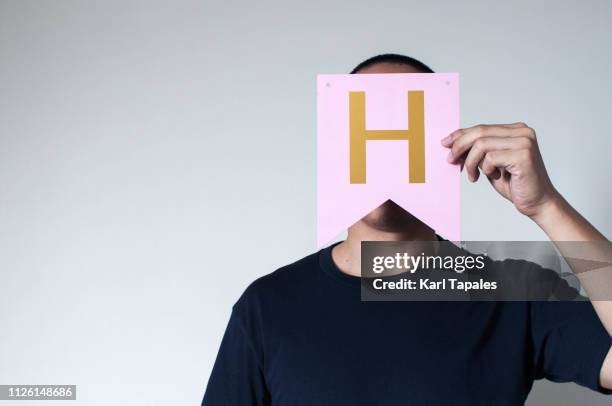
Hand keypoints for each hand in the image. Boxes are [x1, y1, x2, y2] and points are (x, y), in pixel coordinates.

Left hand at [441, 122, 559, 218]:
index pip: (481, 128)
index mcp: (516, 130)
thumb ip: (477, 152)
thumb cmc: (514, 184)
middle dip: (459, 146)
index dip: (460, 135)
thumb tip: (452, 143)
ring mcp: (524, 142)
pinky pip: (490, 158)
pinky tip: (493, 177)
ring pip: (481, 144)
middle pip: (479, 132)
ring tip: (473, 176)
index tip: (445, 143)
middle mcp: (523, 132)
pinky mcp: (523, 155)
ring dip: (471, 162)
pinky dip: (485, 169)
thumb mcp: (490, 164)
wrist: (538, 203)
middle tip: (451, 160)